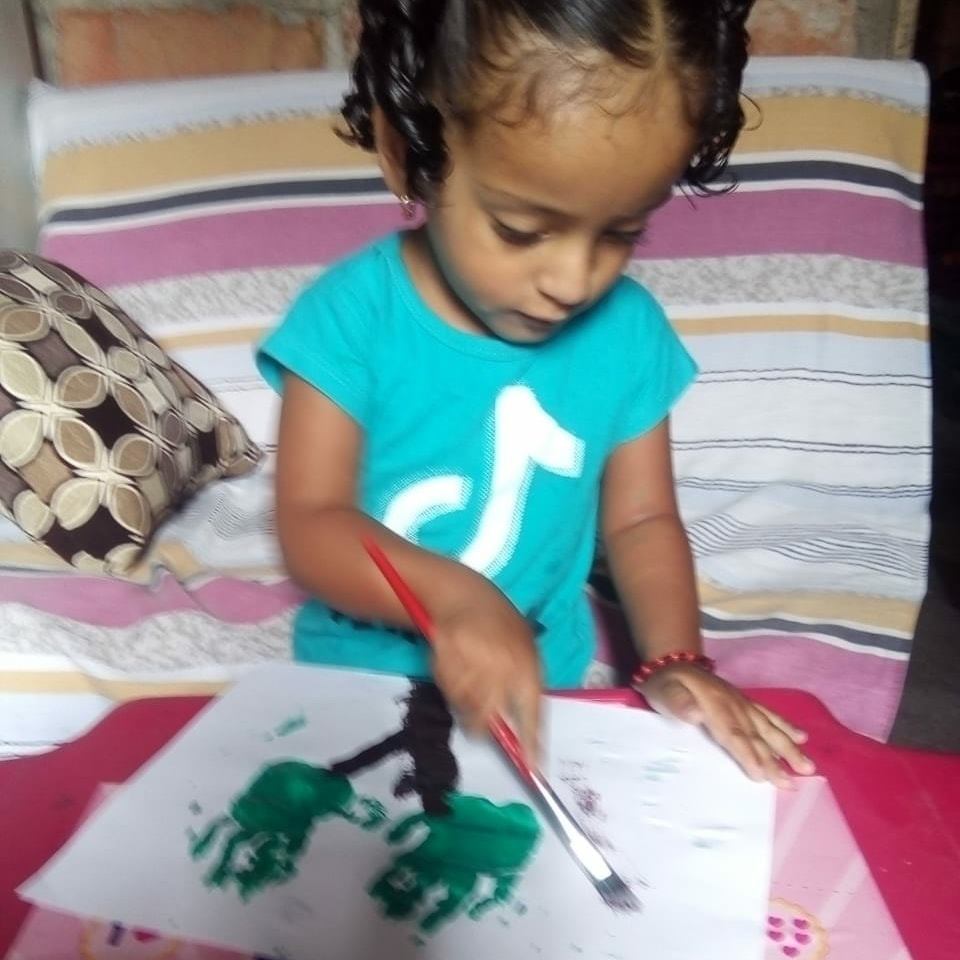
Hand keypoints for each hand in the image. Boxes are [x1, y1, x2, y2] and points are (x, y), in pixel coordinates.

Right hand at [430, 592, 541, 760]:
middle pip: (488, 715)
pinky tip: (456, 669)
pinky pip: (446, 687)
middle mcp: (501, 663)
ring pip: (463, 703)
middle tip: (480, 725)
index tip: (532, 769)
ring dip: (464, 704)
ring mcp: (471, 657)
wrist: (468, 596)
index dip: (532, 743)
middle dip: (482, 726)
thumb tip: (526, 737)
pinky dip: (449, 687)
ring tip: (469, 684)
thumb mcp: (525, 653)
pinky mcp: (445, 652)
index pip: (532, 712)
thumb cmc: (502, 629)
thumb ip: (525, 689)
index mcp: (527, 665)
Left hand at [641, 664, 814, 787]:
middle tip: (791, 783)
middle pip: (756, 735)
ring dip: (788, 747)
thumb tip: (695, 714)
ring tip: (807, 766)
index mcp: (714, 705)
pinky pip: (768, 713)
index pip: (733, 734)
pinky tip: (802, 737)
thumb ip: (678, 703)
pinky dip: (786, 725)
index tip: (761, 775)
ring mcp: (742, 702)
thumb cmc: (666, 684)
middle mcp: (734, 704)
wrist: (673, 661)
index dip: (747, 754)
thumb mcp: (663, 692)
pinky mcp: (745, 701)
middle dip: (774, 759)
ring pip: (768, 726)